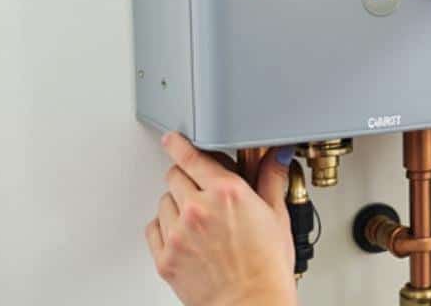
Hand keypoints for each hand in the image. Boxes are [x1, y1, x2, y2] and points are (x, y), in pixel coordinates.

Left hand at [145, 133, 296, 305]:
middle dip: (188, 179)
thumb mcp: (277, 216)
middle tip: (204, 192)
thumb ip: (271, 180)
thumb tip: (276, 157)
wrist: (251, 303)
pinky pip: (153, 228)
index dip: (180, 144)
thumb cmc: (267, 267)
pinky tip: (185, 236)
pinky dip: (165, 228)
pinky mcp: (165, 256)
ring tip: (199, 221)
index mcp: (227, 192)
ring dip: (177, 205)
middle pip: (175, 176)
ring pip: (164, 202)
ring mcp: (178, 233)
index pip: (192, 157)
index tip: (173, 140)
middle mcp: (198, 209)